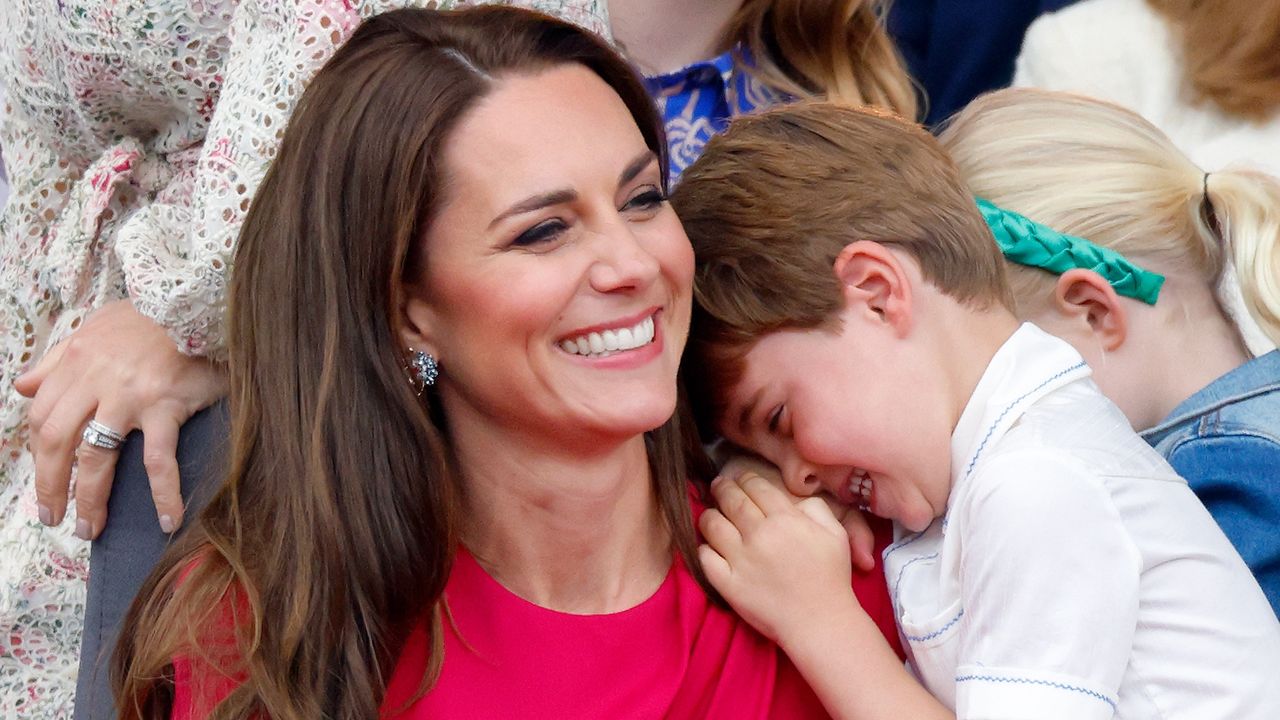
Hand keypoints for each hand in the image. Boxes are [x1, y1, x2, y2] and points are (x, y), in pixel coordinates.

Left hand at [15, 300, 226, 539]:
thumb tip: (22, 386)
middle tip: (55, 518)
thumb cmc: (151, 317)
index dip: (40, 456)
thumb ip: (58, 360)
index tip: (47, 483)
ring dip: (90, 499)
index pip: (42, 417)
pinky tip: (169, 519)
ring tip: (90, 529)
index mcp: (75, 362)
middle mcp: (95, 380)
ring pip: (96, 457)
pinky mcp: (165, 406)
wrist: (198, 301)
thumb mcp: (95, 328)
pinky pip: (158, 460)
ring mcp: (129, 396)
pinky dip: (163, 493)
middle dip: (52, 486)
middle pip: (58, 442)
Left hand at [698, 473, 862, 645]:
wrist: (820, 623)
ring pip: (712, 524)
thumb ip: (815, 508)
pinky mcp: (728, 584)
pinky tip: (709, 545)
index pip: (755, 486)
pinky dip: (703, 547)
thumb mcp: (836, 534)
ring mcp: (740, 560)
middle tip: (718, 486)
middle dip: (722, 488)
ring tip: (711, 514)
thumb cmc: (831, 578)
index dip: (744, 479)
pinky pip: (704, 557)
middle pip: (731, 500)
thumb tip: (794, 499)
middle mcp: (759, 535)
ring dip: (709, 515)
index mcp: (785, 519)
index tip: (740, 479)